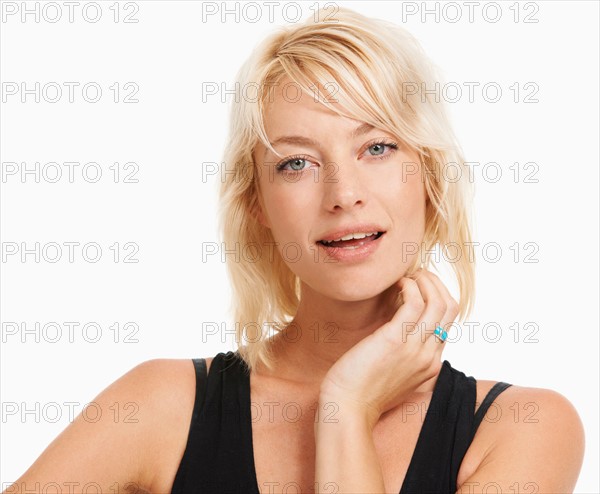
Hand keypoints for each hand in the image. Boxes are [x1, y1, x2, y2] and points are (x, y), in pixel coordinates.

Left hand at [318, 268, 459, 428]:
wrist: (346, 409)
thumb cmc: (360, 391)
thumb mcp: (392, 374)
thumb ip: (403, 355)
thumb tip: (398, 328)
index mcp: (430, 364)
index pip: (447, 321)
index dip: (434, 296)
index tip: (415, 286)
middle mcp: (429, 356)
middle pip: (450, 308)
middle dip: (435, 283)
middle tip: (414, 275)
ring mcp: (415, 349)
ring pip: (439, 302)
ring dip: (424, 280)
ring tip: (405, 276)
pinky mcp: (395, 341)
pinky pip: (416, 303)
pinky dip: (409, 286)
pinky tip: (395, 284)